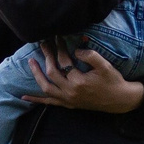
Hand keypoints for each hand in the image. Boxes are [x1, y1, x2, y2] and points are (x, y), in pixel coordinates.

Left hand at [27, 44, 143, 113]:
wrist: (120, 100)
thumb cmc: (113, 81)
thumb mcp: (105, 66)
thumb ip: (90, 55)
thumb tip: (75, 50)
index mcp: (79, 81)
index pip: (64, 61)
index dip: (59, 48)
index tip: (57, 37)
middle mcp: (70, 92)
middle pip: (52, 72)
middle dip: (47, 56)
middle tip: (43, 44)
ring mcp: (68, 100)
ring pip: (46, 87)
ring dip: (37, 75)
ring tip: (31, 62)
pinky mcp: (68, 105)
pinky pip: (48, 103)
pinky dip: (36, 99)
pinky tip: (24, 96)